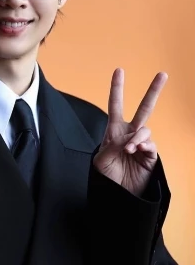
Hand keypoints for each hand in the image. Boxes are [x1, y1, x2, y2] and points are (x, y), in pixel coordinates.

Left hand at [93, 68, 167, 195]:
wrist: (117, 194)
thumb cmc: (106, 175)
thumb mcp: (101, 158)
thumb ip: (113, 145)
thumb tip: (131, 139)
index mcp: (114, 130)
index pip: (115, 104)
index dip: (117, 88)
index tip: (119, 70)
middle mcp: (130, 133)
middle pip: (144, 108)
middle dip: (153, 91)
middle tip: (163, 73)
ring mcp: (142, 143)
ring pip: (146, 129)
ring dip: (137, 137)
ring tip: (128, 149)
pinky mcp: (151, 156)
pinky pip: (151, 145)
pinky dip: (144, 146)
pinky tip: (137, 151)